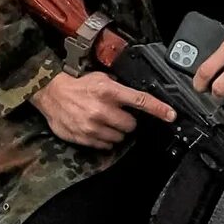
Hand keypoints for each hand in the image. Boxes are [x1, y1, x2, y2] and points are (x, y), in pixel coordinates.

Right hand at [31, 66, 174, 149]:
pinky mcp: (86, 138)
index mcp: (109, 91)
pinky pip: (106, 145)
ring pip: (120, 137)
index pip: (140, 101)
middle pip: (131, 125)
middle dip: (128, 121)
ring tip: (104, 121)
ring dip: (116, 131)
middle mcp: (103, 110)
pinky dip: (105, 139)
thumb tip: (137, 97)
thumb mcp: (101, 78)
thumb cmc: (78, 85)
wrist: (52, 95)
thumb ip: (119, 88)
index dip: (158, 109)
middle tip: (117, 114)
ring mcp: (94, 126)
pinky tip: (96, 128)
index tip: (171, 115)